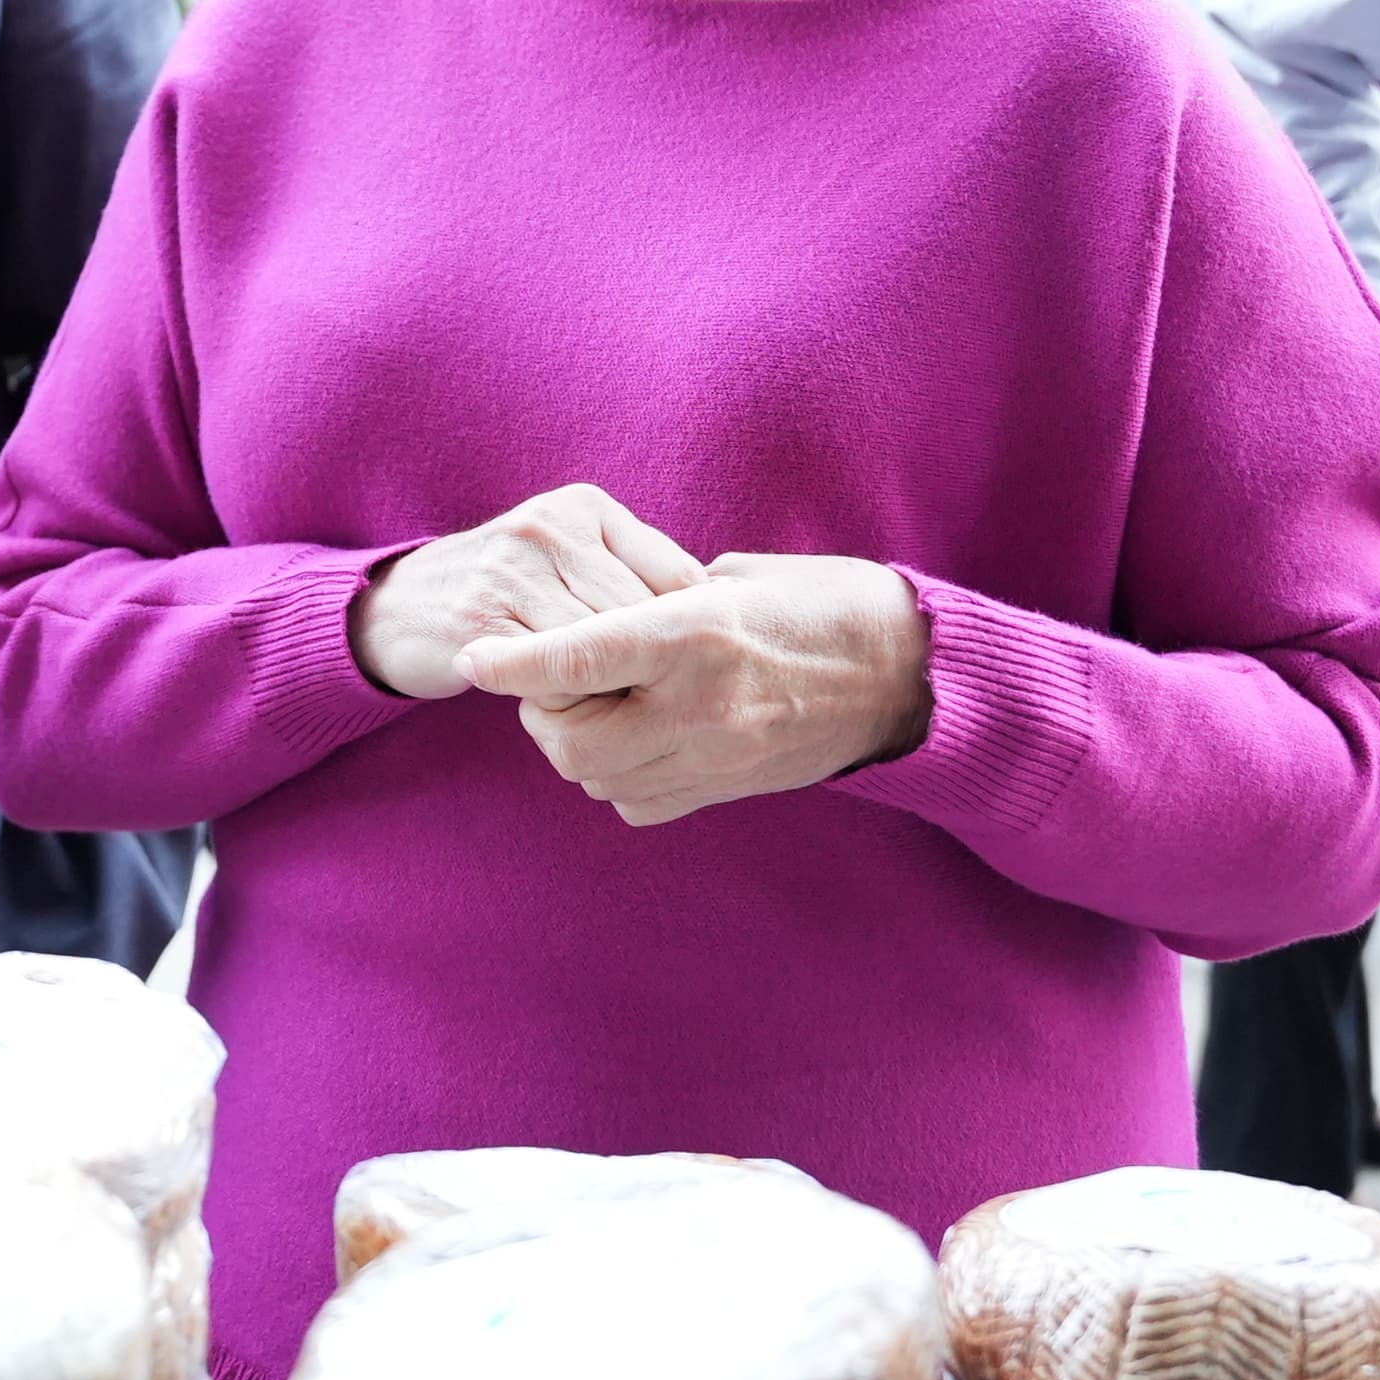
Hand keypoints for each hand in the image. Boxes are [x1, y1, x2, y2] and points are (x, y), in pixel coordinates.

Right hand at [350, 484, 705, 699]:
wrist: (400, 607)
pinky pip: (553, 674)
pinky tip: (570, 709)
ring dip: (613, 689)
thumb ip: (635, 575)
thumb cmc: (510, 592)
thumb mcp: (571, 559)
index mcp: (587, 507)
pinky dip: (570, 699)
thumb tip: (718, 617)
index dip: (689, 633)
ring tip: (616, 710)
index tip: (690, 672)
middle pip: (643, 616)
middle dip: (653, 667)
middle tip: (657, 705)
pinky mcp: (482, 622)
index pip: (676, 576)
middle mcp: (550, 527)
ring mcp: (512, 570)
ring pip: (601, 648)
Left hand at [452, 552, 932, 826]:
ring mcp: (719, 757)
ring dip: (579, 746)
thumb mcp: (736, 578)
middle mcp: (702, 704)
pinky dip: (619, 775)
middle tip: (550, 684)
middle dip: (543, 716)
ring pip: (600, 779)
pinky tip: (638, 737)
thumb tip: (597, 617)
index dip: (512, 662)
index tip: (472, 659)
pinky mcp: (731, 788)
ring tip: (598, 705)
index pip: (576, 658)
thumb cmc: (822, 602)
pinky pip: (639, 802)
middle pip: (572, 742)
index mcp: (698, 632)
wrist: (906, 674)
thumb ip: (660, 601)